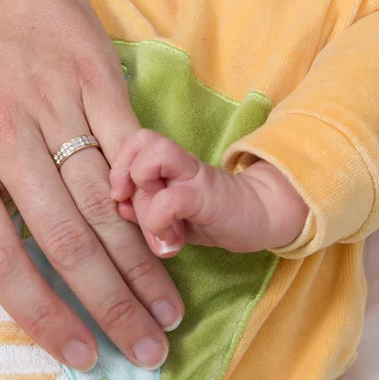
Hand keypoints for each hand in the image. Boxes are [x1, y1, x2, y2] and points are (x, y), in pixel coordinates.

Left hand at [0, 0, 183, 370]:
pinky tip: (170, 242)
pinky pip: (127, 154)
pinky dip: (149, 201)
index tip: (77, 351)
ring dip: (140, 264)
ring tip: (166, 311)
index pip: (1, 257)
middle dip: (109, 302)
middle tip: (145, 347)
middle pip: (66, 238)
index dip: (41, 312)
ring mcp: (58, 113)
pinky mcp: (97, 87)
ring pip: (105, 203)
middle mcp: (8, 143)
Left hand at [110, 129, 308, 256]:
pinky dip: (158, 222)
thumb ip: (143, 208)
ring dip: (141, 191)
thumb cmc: (210, 215)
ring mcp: (193, 176)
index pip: (132, 140)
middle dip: (121, 175)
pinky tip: (170, 239)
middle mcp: (178, 163)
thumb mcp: (170, 214)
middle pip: (137, 139)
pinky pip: (169, 200)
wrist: (262, 217)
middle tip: (128, 203)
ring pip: (152, 157)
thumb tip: (118, 205)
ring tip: (152, 217)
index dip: (117, 164)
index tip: (119, 195)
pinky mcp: (205, 195)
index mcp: (166, 162)